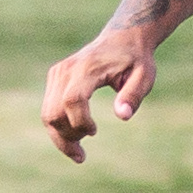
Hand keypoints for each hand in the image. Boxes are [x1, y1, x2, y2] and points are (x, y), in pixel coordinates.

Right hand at [43, 27, 160, 163]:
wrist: (123, 37)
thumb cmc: (136, 59)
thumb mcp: (145, 76)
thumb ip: (134, 95)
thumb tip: (123, 116)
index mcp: (88, 68)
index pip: (73, 100)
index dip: (80, 122)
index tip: (95, 132)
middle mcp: (67, 69)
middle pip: (53, 112)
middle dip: (66, 138)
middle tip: (82, 155)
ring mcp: (58, 73)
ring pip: (47, 114)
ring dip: (60, 137)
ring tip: (79, 153)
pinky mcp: (55, 77)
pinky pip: (49, 108)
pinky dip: (58, 127)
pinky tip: (75, 137)